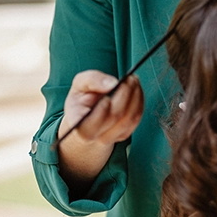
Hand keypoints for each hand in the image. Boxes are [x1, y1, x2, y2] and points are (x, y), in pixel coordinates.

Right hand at [57, 71, 143, 188]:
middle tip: (129, 79)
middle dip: (124, 95)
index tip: (107, 97)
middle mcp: (92, 135)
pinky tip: (136, 90)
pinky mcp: (122, 135)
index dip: (101, 113)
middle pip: (113, 117)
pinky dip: (139, 103)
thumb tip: (112, 83)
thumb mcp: (80, 84)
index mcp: (77, 124)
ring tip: (133, 80)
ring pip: (127, 120)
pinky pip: (136, 120)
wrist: (87, 115)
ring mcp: (109, 137)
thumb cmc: (82, 99)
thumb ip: (92, 80)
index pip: (88, 127)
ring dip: (135, 97)